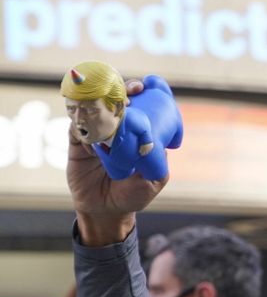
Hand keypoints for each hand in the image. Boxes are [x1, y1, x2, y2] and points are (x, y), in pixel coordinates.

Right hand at [68, 78, 164, 245]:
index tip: (149, 85)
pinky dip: (81, 115)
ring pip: (95, 107)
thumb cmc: (132, 194)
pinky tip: (88, 112)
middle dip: (125, 89)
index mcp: (136, 134)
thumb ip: (157, 166)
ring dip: (102, 97)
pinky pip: (76, 123)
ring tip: (113, 98)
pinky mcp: (77, 141)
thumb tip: (159, 145)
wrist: (104, 210)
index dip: (144, 92)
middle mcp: (117, 129)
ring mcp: (96, 132)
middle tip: (133, 90)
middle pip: (117, 100)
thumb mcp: (152, 182)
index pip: (140, 106)